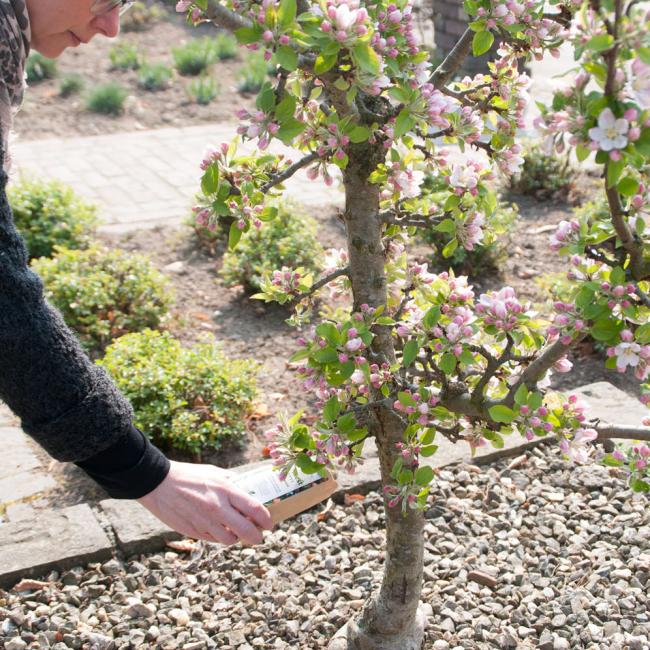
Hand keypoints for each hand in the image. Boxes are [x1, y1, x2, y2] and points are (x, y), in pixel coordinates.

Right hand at [137, 460, 272, 544]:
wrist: (159, 483)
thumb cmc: (189, 475)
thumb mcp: (214, 473)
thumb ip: (232, 483)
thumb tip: (247, 490)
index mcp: (225, 490)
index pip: (254, 509)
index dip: (266, 519)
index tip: (270, 522)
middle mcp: (217, 508)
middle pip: (246, 531)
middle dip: (257, 537)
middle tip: (259, 536)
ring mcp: (204, 522)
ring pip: (230, 540)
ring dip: (236, 538)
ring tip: (237, 533)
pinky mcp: (193, 531)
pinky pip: (213, 540)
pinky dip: (219, 537)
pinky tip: (219, 530)